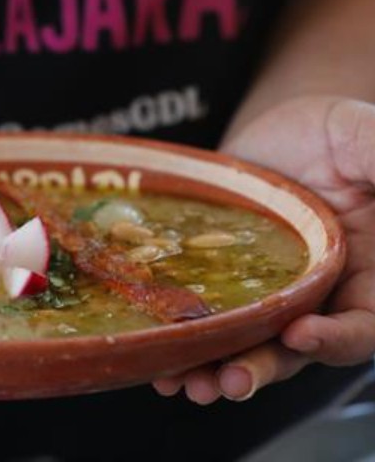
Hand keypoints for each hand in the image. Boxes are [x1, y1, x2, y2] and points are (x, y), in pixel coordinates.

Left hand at [153, 96, 374, 403]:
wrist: (277, 131)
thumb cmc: (331, 134)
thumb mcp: (361, 136)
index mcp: (368, 274)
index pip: (365, 323)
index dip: (339, 338)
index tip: (301, 335)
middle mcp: (321, 296)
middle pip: (299, 349)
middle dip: (264, 367)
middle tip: (230, 382)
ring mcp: (270, 295)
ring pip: (250, 344)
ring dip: (218, 367)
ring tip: (186, 383)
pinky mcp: (226, 285)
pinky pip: (211, 320)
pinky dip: (188, 343)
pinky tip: (160, 356)